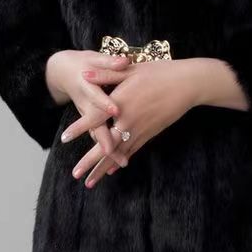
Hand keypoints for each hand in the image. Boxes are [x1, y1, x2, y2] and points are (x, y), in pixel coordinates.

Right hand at [49, 49, 133, 169]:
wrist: (61, 73)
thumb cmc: (82, 64)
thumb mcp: (93, 59)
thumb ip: (109, 62)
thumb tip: (124, 60)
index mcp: (87, 86)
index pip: (96, 96)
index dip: (105, 103)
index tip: (116, 110)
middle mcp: (86, 104)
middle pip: (95, 124)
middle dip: (103, 139)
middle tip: (113, 152)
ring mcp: (86, 114)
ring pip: (96, 134)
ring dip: (106, 149)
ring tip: (121, 163)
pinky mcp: (89, 121)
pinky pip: (97, 136)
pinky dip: (107, 147)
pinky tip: (119, 160)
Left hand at [63, 58, 200, 187]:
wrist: (187, 84)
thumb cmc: (159, 72)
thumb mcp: (130, 69)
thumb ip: (105, 74)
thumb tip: (83, 74)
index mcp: (121, 101)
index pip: (96, 118)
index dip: (79, 128)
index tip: (64, 138)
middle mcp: (129, 120)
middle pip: (106, 145)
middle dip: (90, 161)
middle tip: (75, 175)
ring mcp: (141, 129)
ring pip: (118, 153)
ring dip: (103, 168)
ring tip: (89, 182)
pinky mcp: (150, 133)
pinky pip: (132, 151)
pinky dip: (120, 161)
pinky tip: (112, 170)